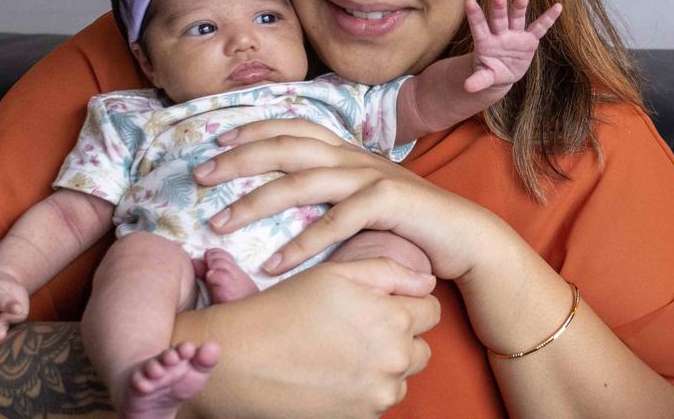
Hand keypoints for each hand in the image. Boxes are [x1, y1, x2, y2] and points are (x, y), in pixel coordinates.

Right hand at [192, 258, 438, 417]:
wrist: (242, 361)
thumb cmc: (286, 309)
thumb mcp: (337, 274)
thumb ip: (390, 272)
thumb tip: (428, 281)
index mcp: (394, 319)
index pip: (431, 310)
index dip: (407, 303)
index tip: (378, 304)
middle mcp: (395, 360)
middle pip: (420, 347)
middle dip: (398, 336)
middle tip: (357, 328)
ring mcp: (379, 395)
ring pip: (401, 376)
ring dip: (383, 365)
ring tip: (342, 352)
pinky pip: (379, 400)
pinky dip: (364, 389)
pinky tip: (333, 374)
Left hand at [195, 119, 512, 280]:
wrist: (465, 236)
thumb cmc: (408, 223)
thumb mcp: (363, 197)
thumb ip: (329, 190)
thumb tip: (282, 194)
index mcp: (346, 150)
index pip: (292, 127)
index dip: (252, 128)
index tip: (215, 141)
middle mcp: (354, 156)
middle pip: (286, 146)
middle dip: (237, 158)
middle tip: (198, 177)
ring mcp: (372, 176)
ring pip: (302, 181)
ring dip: (254, 202)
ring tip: (218, 225)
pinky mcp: (389, 203)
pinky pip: (337, 220)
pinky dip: (302, 243)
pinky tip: (274, 263)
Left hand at [463, 0, 561, 92]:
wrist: (502, 72)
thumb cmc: (489, 71)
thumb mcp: (484, 76)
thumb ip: (478, 80)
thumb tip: (467, 87)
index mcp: (485, 41)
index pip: (479, 27)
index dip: (474, 16)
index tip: (469, 2)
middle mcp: (499, 33)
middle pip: (498, 19)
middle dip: (499, 9)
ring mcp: (515, 35)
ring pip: (516, 19)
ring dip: (519, 9)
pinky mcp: (529, 39)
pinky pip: (540, 28)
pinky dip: (548, 18)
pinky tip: (558, 7)